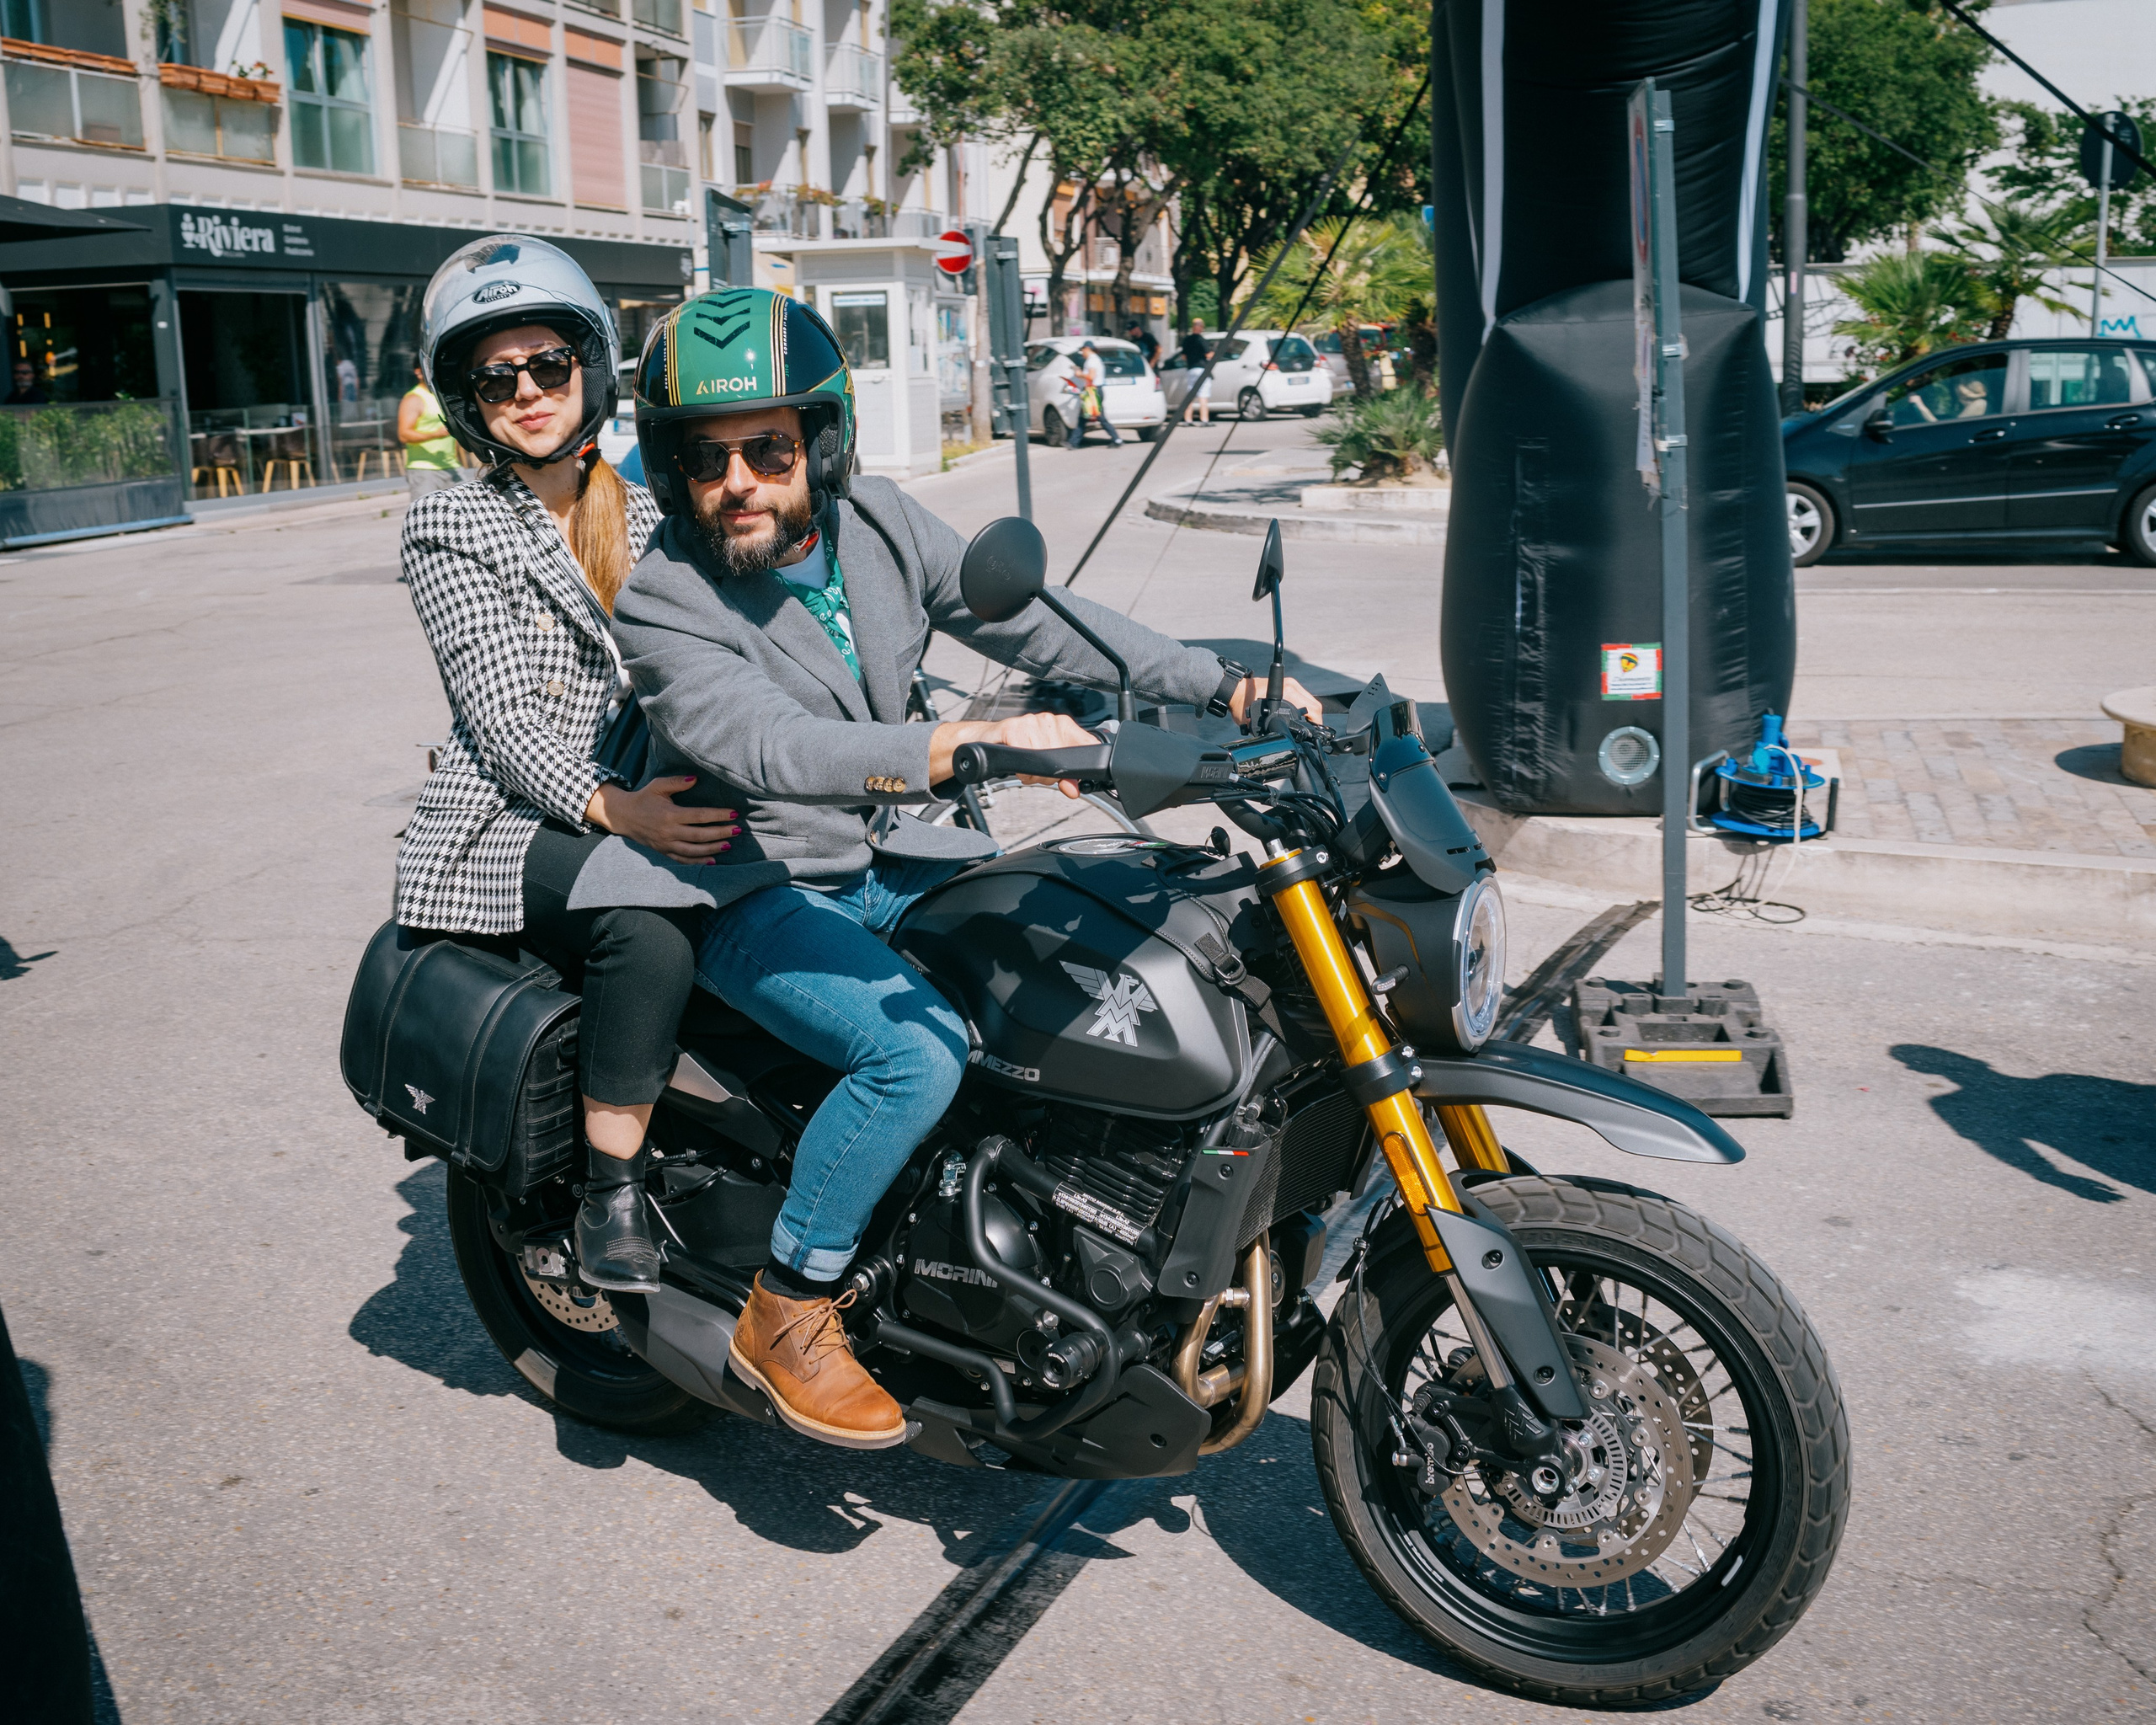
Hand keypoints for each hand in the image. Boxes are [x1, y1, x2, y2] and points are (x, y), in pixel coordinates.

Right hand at [585, 776, 739, 863]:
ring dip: (713, 849)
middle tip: (738, 830)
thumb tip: (696, 778)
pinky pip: (683, 859)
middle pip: (700, 835)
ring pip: (694, 850)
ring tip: (729, 845)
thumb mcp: (658, 786)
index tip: (733, 813)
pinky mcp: (663, 852)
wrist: (623, 816)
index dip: (717, 815)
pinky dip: (698, 862)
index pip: (699, 816)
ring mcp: (666, 844)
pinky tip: (712, 861)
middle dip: (720, 833)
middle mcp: (669, 832)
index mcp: (670, 814)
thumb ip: (676, 782)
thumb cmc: (643, 798)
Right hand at [994, 710, 1100, 797]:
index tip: (1073, 777)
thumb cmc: (1018, 749)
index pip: (1088, 744)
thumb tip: (1074, 790)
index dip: (1082, 767)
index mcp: (1064, 726)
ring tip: (1024, 768)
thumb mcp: (1046, 765)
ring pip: (1044, 760)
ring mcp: (1033, 722)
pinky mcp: (1015, 727)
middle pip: (1062, 760)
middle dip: (1049, 776)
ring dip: (1033, 774)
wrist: (988, 740)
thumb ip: (1064, 777)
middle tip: (1036, 774)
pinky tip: (1016, 764)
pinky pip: (1025, 758)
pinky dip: (1021, 769)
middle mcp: (1051, 720)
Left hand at [1227, 675, 1322, 726]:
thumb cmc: (1243, 703)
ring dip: (1308, 713)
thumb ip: (1271, 731)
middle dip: (1314, 719)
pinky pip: (1301, 697)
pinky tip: (1297, 716)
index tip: (1314, 732)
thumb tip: (1281, 741)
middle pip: (1314, 704)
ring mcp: (1290, 684)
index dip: (1316, 723)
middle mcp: (1292, 686)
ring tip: (1303, 725)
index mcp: (1288, 692)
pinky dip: (1302, 707)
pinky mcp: (1287, 685)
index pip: (1313, 708)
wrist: (1234, 691)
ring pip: (1309, 701)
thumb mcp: (1258, 722)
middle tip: (1309, 731)